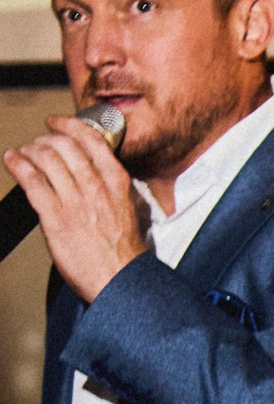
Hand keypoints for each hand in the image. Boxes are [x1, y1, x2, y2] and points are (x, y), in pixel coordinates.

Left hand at [3, 117, 146, 304]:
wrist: (120, 281)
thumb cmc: (124, 253)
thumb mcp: (131, 210)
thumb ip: (114, 189)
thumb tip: (99, 175)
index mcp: (116, 182)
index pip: (90, 139)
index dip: (68, 124)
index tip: (56, 122)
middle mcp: (95, 186)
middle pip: (63, 145)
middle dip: (44, 138)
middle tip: (36, 142)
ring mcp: (74, 202)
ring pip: (45, 159)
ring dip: (29, 150)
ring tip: (22, 152)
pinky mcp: (55, 218)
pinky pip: (32, 181)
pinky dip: (18, 166)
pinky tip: (12, 161)